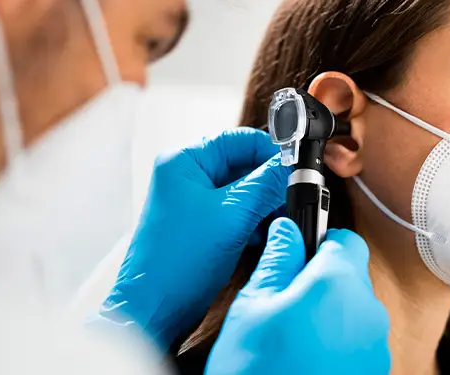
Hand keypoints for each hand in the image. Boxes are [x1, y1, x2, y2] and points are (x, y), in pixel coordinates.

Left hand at [99, 128, 289, 351]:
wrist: (154, 309)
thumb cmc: (176, 263)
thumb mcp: (232, 216)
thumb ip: (265, 185)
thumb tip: (291, 165)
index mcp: (184, 161)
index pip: (239, 139)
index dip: (271, 152)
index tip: (295, 168)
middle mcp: (186, 176)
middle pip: (243, 165)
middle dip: (269, 184)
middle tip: (291, 198)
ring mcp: (193, 201)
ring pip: (243, 190)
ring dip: (264, 205)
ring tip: (278, 222)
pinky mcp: (201, 224)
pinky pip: (236, 212)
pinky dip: (253, 221)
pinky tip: (263, 236)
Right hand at [206, 218, 390, 374]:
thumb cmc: (258, 370)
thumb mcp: (253, 307)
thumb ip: (277, 260)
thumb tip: (288, 230)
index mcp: (340, 284)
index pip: (344, 238)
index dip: (319, 239)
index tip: (298, 250)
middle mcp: (368, 312)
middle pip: (350, 275)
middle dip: (319, 280)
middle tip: (282, 299)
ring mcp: (375, 347)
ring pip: (353, 310)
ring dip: (328, 312)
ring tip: (290, 336)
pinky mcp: (373, 371)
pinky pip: (357, 341)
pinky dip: (336, 342)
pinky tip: (305, 358)